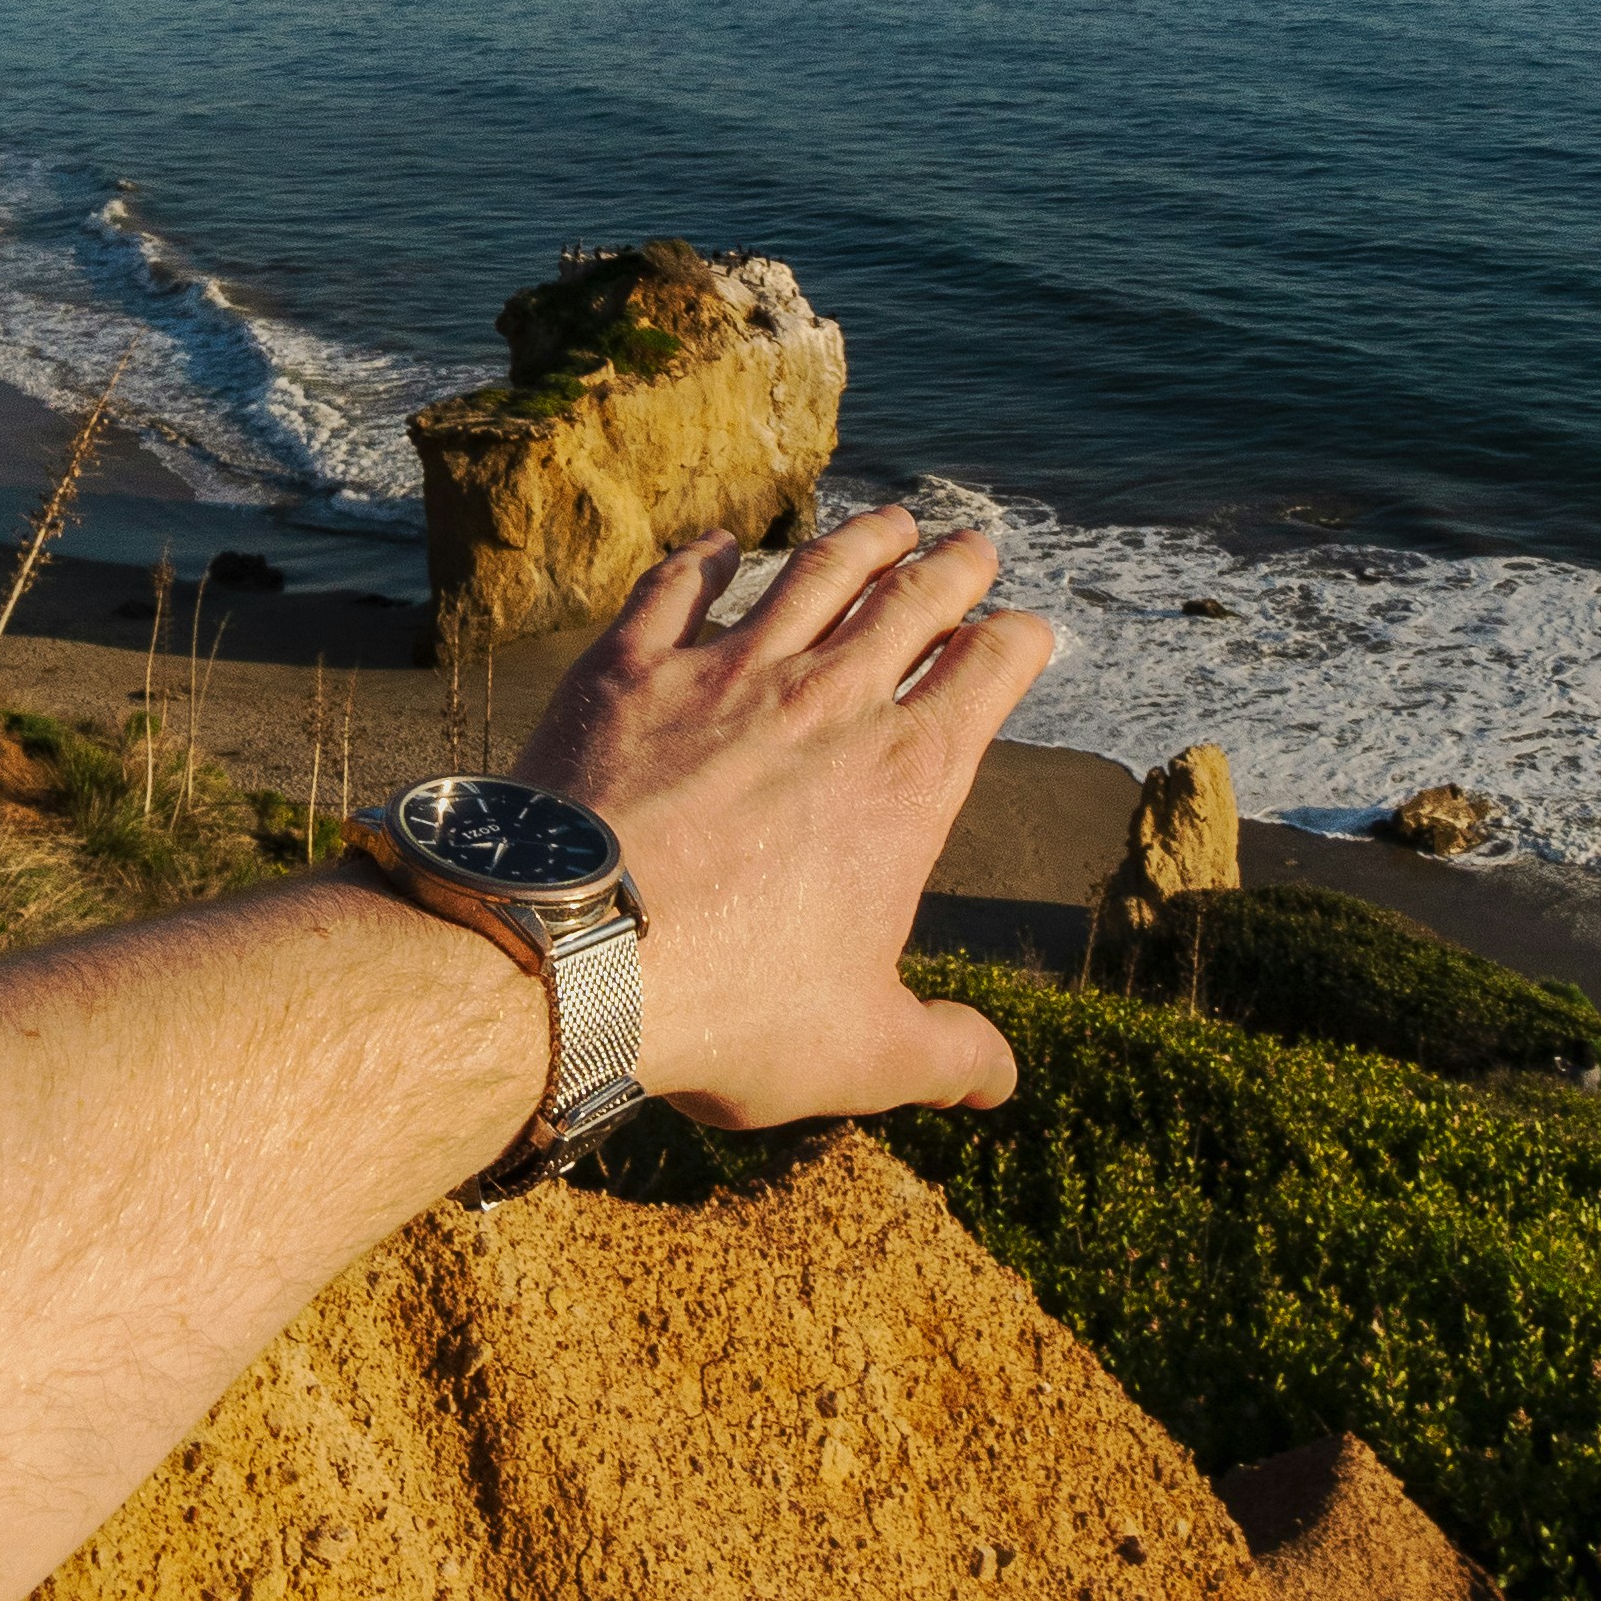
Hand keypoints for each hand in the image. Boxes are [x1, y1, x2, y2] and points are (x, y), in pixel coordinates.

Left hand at [516, 508, 1049, 1132]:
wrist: (570, 952)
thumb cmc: (729, 1008)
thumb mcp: (860, 1054)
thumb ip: (943, 1054)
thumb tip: (1000, 1079)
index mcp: (906, 777)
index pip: (989, 675)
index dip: (1019, 643)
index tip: (1030, 631)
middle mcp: (830, 699)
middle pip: (913, 601)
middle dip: (955, 568)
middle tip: (974, 546)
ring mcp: (727, 669)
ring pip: (814, 574)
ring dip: (860, 540)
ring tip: (889, 521)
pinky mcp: (631, 667)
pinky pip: (679, 588)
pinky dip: (707, 558)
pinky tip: (721, 544)